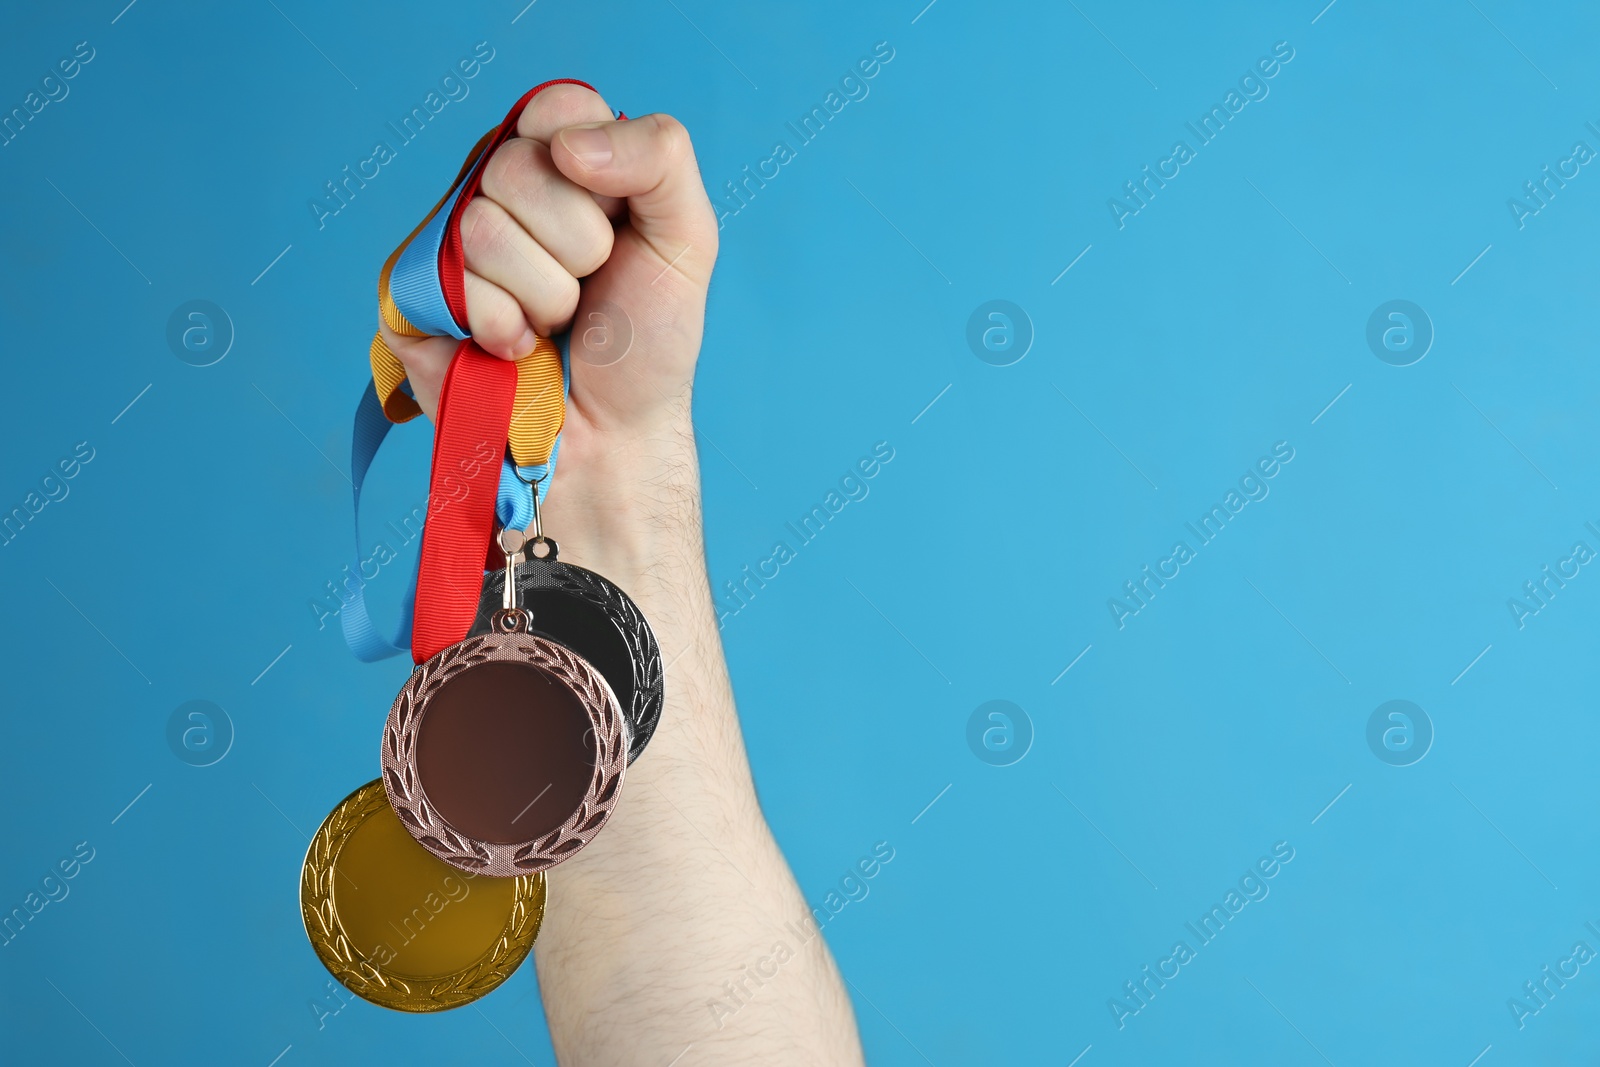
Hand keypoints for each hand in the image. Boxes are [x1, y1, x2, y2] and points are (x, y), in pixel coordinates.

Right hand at [381, 83, 717, 442]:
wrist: (614, 435)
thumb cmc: (646, 344)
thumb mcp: (687, 238)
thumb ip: (659, 155)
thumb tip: (568, 146)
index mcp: (557, 163)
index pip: (555, 109)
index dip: (593, 167)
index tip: (618, 223)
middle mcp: (497, 192)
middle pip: (516, 166)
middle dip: (578, 246)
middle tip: (590, 288)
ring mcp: (449, 242)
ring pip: (484, 228)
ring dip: (545, 296)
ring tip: (555, 322)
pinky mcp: (412, 295)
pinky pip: (451, 282)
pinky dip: (504, 328)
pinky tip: (518, 347)